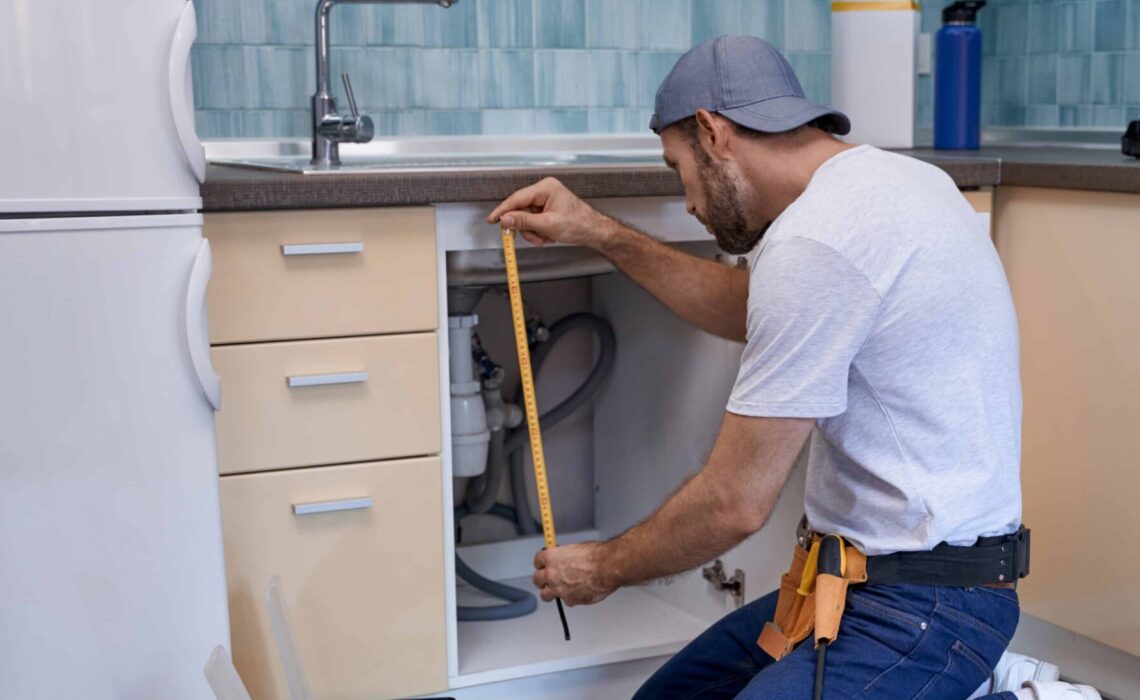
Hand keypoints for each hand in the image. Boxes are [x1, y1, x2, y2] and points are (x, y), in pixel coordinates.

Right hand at [487, 177, 616, 249]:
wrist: (593, 231)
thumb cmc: (578, 224)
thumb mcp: (547, 224)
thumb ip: (524, 221)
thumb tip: (506, 219)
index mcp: (545, 188)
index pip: (517, 198)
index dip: (503, 210)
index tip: (492, 220)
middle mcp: (544, 191)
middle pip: (520, 209)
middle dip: (525, 227)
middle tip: (532, 238)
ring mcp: (545, 200)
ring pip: (526, 218)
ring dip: (533, 232)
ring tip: (544, 239)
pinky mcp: (547, 209)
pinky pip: (533, 221)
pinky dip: (538, 232)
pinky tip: (548, 236)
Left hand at [532, 541, 616, 605]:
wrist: (607, 569)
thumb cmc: (596, 556)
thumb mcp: (577, 548)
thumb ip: (566, 556)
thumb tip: (566, 559)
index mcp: (551, 557)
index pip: (537, 561)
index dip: (541, 564)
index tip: (543, 565)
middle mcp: (551, 574)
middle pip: (537, 580)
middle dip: (541, 580)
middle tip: (546, 580)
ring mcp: (559, 589)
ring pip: (545, 595)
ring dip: (549, 593)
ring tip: (555, 591)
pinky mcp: (569, 600)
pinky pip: (565, 601)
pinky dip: (570, 598)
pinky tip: (577, 593)